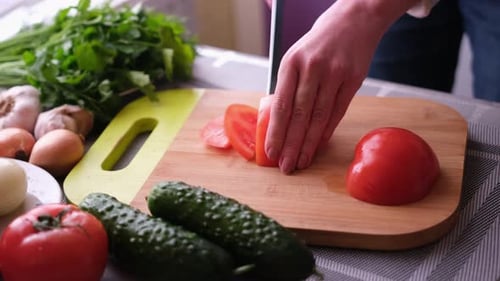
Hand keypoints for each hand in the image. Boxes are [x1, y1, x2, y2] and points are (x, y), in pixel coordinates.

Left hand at [265, 0, 410, 173]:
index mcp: (291, 62)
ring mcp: (335, 73)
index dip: (276, 131)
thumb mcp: (296, 56)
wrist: (355, 19)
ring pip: (319, 117)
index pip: (281, 104)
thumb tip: (280, 121)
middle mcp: (312, 68)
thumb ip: (289, 86)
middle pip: (299, 115)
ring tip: (300, 161)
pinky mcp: (354, 79)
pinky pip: (338, 111)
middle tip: (285, 166)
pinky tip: (318, 146)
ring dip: (308, 144)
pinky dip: (327, 131)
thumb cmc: (319, 42)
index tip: (271, 151)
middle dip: (290, 144)